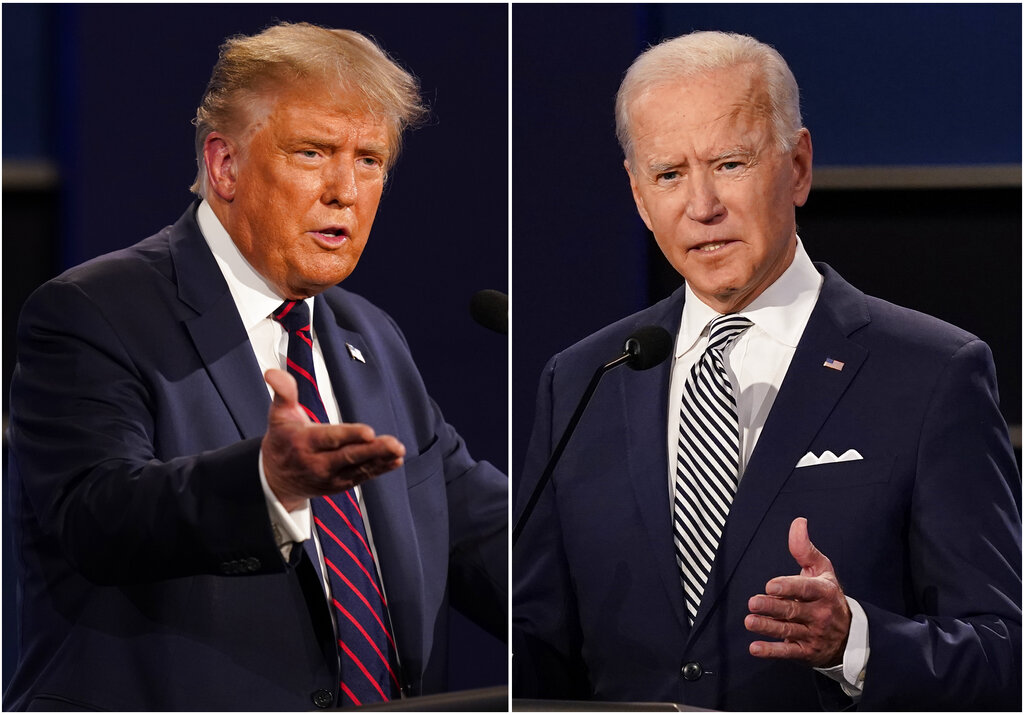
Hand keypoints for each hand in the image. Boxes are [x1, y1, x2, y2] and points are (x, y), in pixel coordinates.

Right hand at [261, 368, 404, 510]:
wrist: (275, 479)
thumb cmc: (282, 441)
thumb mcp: (278, 414)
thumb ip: (283, 391)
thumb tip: (273, 373)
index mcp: (303, 442)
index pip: (329, 438)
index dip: (349, 435)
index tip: (368, 432)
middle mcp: (317, 463)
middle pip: (348, 456)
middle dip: (373, 450)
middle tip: (393, 443)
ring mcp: (329, 476)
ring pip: (358, 468)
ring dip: (381, 460)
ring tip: (398, 451)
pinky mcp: (339, 485)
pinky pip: (361, 477)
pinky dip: (379, 470)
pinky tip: (394, 461)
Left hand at [745, 517, 850, 666]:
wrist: (850, 635)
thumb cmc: (828, 596)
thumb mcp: (822, 571)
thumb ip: (805, 549)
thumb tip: (798, 522)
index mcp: (823, 592)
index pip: (805, 589)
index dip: (788, 587)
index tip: (771, 585)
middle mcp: (819, 615)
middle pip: (793, 610)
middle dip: (772, 607)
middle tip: (753, 602)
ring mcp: (813, 635)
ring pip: (788, 631)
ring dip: (768, 627)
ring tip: (749, 621)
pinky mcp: (805, 652)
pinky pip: (787, 652)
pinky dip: (771, 651)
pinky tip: (755, 648)